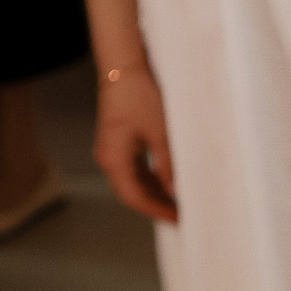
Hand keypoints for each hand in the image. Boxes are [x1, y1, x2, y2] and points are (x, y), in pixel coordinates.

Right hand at [95, 66, 175, 221]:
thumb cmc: (139, 96)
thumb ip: (167, 165)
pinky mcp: (118, 144)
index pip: (135, 197)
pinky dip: (151, 180)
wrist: (122, 70)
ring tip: (179, 204)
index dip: (157, 211)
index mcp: (114, 159)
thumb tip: (174, 190)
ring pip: (133, 182)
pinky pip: (134, 170)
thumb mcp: (160, 134)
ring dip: (154, 194)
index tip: (177, 220)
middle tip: (182, 216)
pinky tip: (169, 185)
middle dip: (156, 206)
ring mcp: (111, 151)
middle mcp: (108, 158)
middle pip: (132, 193)